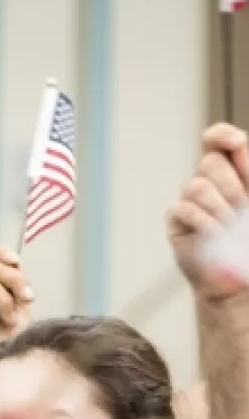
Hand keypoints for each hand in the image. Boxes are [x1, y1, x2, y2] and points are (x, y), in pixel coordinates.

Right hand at [0, 247, 33, 380]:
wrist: (0, 369)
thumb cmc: (13, 344)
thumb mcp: (24, 310)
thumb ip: (19, 286)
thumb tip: (16, 263)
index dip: (2, 254)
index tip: (16, 262)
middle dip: (14, 280)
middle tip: (26, 299)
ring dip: (3, 301)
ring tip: (6, 321)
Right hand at [167, 122, 248, 298]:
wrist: (238, 283)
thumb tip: (241, 145)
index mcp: (233, 173)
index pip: (218, 141)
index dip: (222, 135)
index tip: (237, 142)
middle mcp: (209, 183)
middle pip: (210, 162)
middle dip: (232, 186)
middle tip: (244, 209)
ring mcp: (191, 202)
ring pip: (197, 186)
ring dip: (221, 208)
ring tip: (234, 230)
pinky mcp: (177, 222)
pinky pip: (185, 209)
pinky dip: (207, 223)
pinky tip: (218, 237)